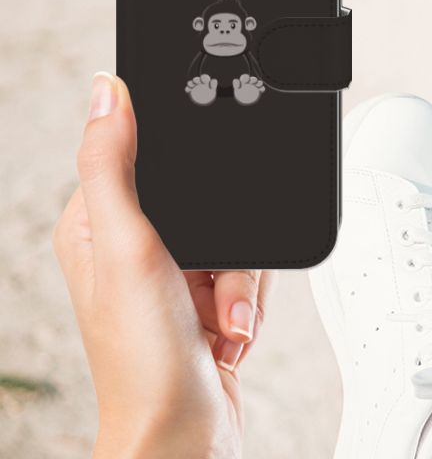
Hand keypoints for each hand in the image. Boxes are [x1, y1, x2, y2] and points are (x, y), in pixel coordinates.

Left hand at [53, 73, 272, 458]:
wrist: (185, 436)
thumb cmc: (143, 359)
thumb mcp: (127, 247)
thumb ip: (112, 165)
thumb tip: (106, 90)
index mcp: (96, 225)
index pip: (144, 158)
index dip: (183, 168)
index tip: (200, 196)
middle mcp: (134, 247)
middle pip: (209, 199)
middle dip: (228, 246)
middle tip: (212, 283)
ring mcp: (174, 276)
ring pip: (238, 235)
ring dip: (242, 282)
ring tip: (222, 319)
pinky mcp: (208, 300)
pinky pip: (251, 271)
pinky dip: (250, 302)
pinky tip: (230, 331)